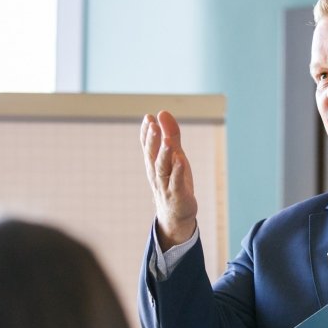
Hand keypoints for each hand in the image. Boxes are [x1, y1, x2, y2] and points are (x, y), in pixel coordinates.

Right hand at [140, 110, 198, 248]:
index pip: (147, 145)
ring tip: (168, 140)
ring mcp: (166, 185)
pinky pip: (176, 182)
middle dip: (152, 139)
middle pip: (152, 155)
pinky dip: (178, 171)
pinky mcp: (177, 194)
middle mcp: (156, 173)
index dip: (146, 132)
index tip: (148, 117)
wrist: (176, 215)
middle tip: (152, 124)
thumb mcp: (175, 155)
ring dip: (165, 154)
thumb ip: (171, 134)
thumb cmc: (175, 182)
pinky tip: (180, 160)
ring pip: (162, 168)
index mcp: (154, 163)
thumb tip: (162, 112)